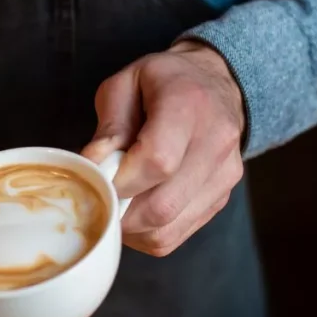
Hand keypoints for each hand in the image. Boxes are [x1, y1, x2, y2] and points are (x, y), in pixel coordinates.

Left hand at [81, 41, 245, 256]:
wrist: (215, 82)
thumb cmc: (163, 82)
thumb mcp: (126, 83)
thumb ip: (109, 126)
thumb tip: (92, 168)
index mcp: (189, 105)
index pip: (158, 162)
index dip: (120, 181)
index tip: (98, 178)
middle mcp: (216, 143)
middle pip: (162, 206)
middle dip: (119, 212)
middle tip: (99, 197)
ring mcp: (224, 175)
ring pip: (168, 229)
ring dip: (131, 228)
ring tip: (117, 202)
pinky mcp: (222, 197)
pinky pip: (177, 234)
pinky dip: (148, 232)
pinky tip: (137, 208)